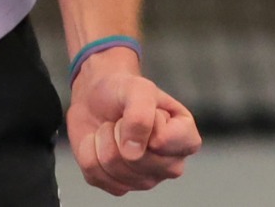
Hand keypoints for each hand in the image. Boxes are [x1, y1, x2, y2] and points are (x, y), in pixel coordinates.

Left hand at [65, 51, 201, 194]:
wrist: (96, 98)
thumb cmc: (124, 92)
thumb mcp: (139, 88)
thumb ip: (141, 114)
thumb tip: (132, 152)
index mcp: (186, 140)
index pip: (164, 141)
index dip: (146, 121)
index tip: (146, 109)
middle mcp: (170, 165)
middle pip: (137, 160)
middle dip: (119, 131)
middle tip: (123, 119)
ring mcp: (145, 180)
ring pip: (113, 166)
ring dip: (103, 138)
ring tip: (112, 129)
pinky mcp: (118, 186)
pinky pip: (95, 174)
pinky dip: (89, 150)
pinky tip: (100, 142)